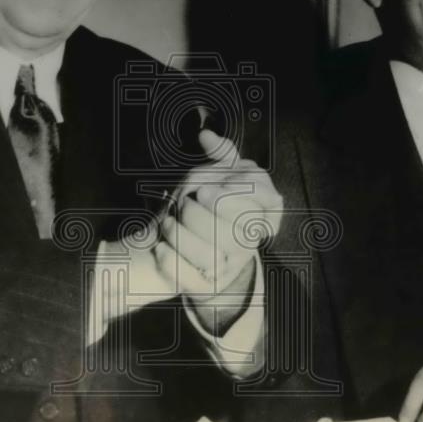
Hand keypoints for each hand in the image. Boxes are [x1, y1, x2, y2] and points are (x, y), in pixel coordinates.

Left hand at [155, 129, 282, 331]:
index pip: (263, 208)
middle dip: (201, 216)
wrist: (183, 243)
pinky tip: (160, 247)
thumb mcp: (216, 174)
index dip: (231, 198)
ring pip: (212, 258)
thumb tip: (206, 134)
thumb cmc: (205, 202)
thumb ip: (221, 153)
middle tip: (182, 205)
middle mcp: (248, 243)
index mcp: (259, 215)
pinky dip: (172, 263)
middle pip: (235, 233)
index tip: (203, 191)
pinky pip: (192, 280)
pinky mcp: (208, 286)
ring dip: (182, 236)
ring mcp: (230, 267)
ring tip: (167, 223)